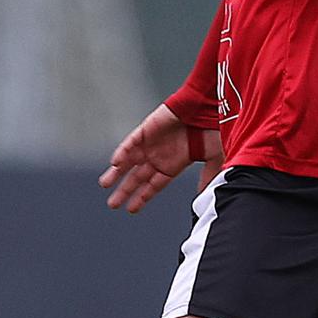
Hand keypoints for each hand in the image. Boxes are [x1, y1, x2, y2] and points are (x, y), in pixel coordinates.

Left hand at [99, 103, 223, 212]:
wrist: (208, 107)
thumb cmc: (213, 130)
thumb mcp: (213, 159)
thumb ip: (207, 177)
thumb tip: (204, 195)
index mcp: (173, 165)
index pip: (153, 185)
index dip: (142, 197)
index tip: (131, 209)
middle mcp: (159, 156)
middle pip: (137, 177)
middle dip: (125, 191)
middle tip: (113, 204)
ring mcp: (151, 143)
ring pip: (129, 161)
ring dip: (116, 173)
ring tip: (105, 184)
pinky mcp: (146, 130)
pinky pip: (131, 142)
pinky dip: (123, 152)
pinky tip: (115, 163)